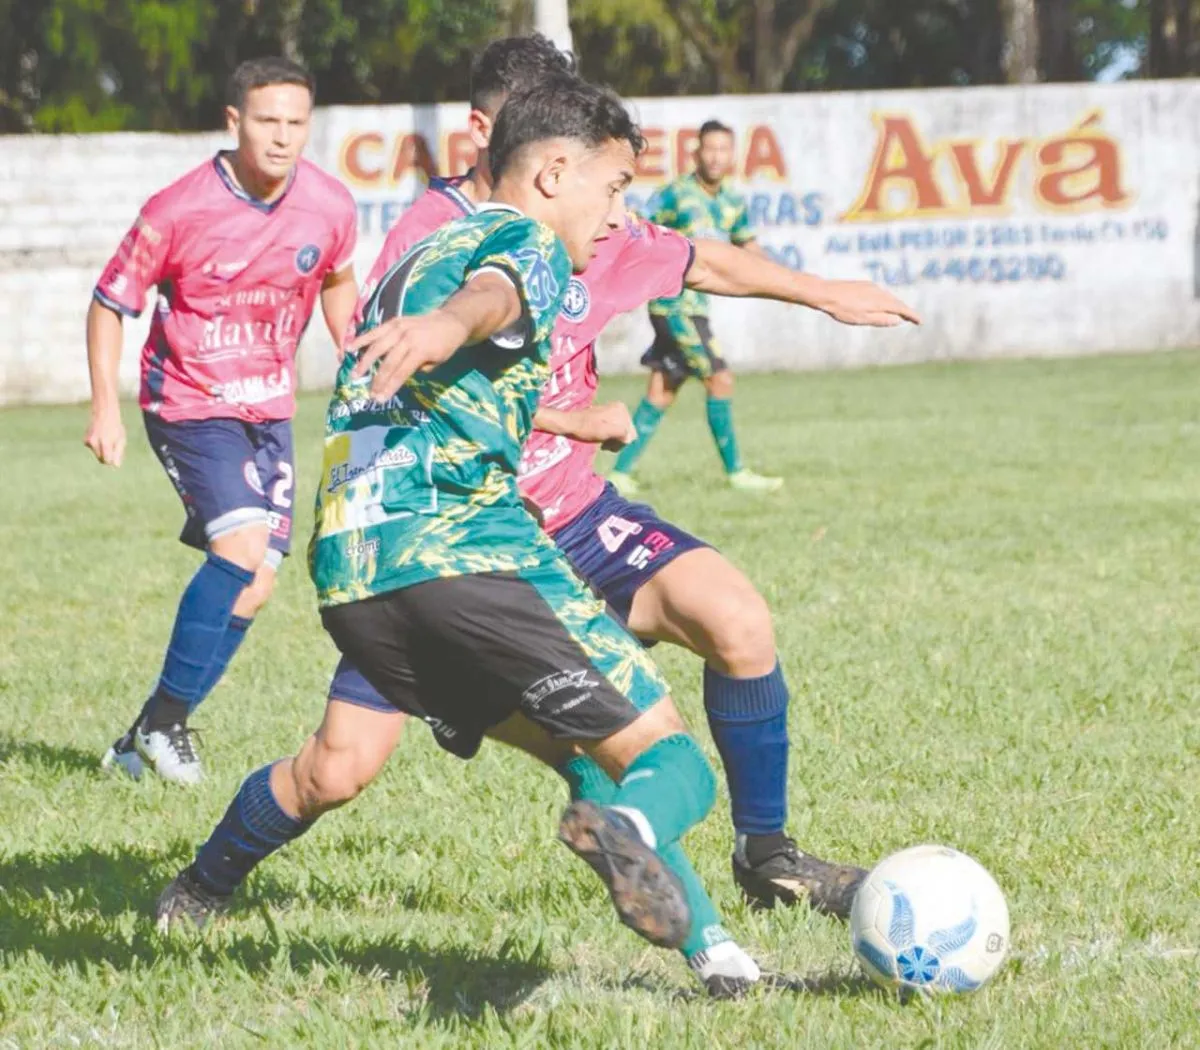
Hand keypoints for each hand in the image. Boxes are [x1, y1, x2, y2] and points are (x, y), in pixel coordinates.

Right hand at [84, 407, 125, 466]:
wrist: (104, 415)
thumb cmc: (115, 428)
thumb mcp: (121, 440)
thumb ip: (118, 453)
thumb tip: (116, 465)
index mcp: (105, 443)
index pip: (106, 460)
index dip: (111, 461)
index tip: (114, 457)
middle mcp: (95, 443)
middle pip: (100, 459)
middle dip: (106, 457)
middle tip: (112, 448)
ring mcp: (88, 442)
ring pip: (96, 454)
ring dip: (102, 451)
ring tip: (106, 440)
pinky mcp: (85, 441)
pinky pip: (93, 449)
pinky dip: (97, 446)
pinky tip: (100, 437)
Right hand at [348, 311, 470, 400]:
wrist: (449, 321)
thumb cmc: (444, 346)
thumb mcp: (436, 362)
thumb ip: (416, 369)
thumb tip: (396, 376)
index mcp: (420, 351)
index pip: (401, 373)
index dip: (389, 387)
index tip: (380, 399)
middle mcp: (407, 338)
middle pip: (388, 362)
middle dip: (378, 380)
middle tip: (370, 394)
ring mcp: (399, 328)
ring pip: (377, 346)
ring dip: (364, 362)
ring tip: (355, 374)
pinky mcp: (394, 322)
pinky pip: (375, 331)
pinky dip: (362, 339)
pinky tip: (349, 347)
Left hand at [587, 402, 637, 451]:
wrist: (570, 424)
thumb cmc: (585, 429)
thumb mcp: (604, 432)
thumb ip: (620, 432)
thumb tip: (629, 438)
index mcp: (621, 410)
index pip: (631, 433)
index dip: (622, 443)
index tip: (610, 446)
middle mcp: (621, 408)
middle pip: (628, 432)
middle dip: (619, 441)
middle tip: (606, 446)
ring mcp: (615, 412)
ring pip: (623, 433)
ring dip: (615, 441)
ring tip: (604, 444)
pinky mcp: (609, 416)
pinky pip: (617, 431)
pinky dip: (611, 437)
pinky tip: (603, 441)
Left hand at [816, 280, 921, 326]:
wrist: (826, 293)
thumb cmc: (843, 309)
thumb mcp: (863, 319)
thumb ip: (881, 320)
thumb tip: (898, 320)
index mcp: (880, 301)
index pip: (901, 309)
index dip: (912, 315)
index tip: (920, 321)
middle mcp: (879, 291)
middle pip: (896, 302)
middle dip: (905, 311)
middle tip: (913, 319)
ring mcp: (872, 286)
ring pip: (888, 297)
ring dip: (895, 305)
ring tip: (900, 314)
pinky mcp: (864, 285)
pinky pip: (880, 293)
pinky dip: (885, 300)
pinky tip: (882, 305)